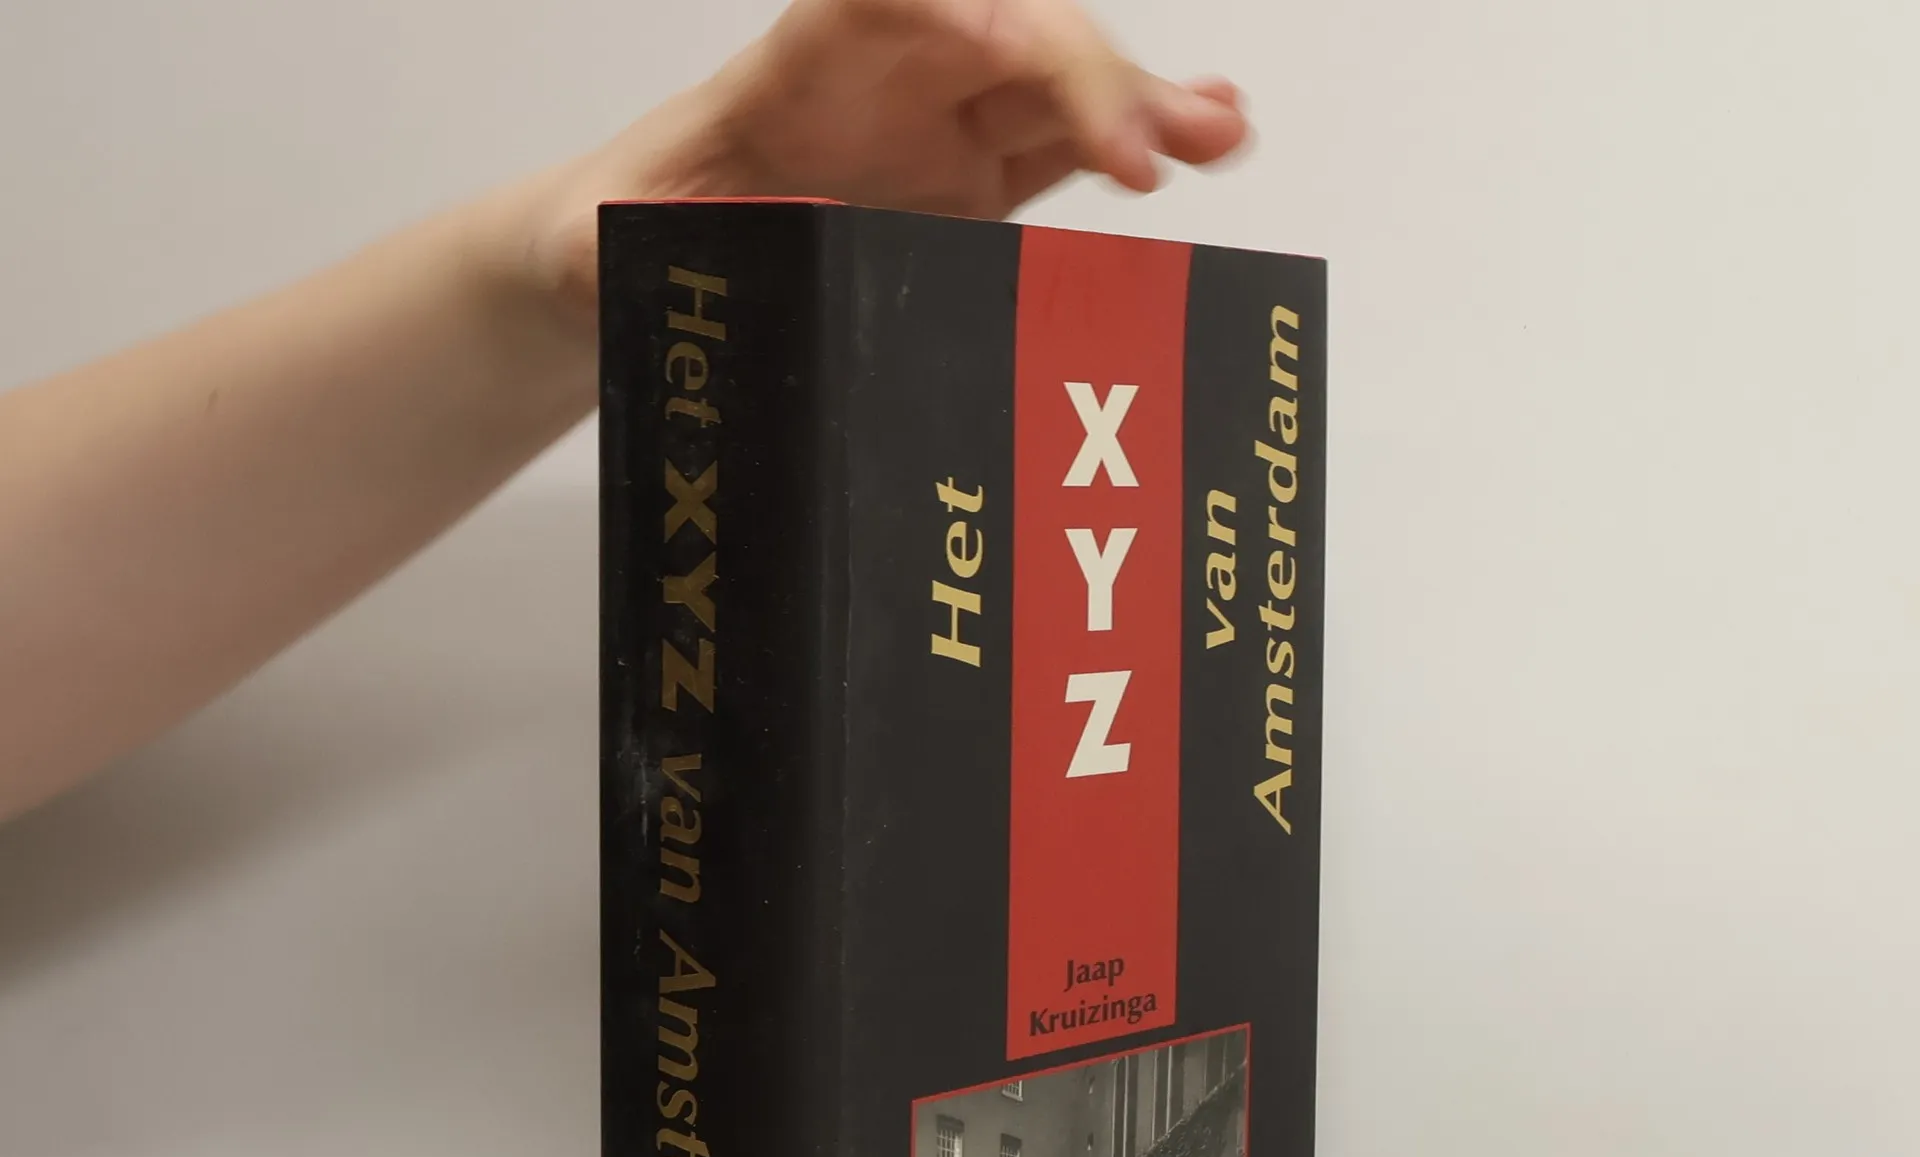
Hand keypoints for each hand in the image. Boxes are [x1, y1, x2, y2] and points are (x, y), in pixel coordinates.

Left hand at [509, 0, 1248, 319]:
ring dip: (1143, 101)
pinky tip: (1206, 139)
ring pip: (1063, 83)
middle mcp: (894, 72)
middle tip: (1146, 149)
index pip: (892, 3)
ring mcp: (949, 116)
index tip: (1020, 54)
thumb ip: (628, 236)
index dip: (970, 14)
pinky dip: (1138, 138)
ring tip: (1217, 131)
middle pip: (1013, 34)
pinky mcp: (984, 175)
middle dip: (1086, 76)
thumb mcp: (599, 240)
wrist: (644, 262)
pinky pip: (1074, 144)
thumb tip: (670, 243)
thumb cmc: (629, 236)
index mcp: (802, 63)